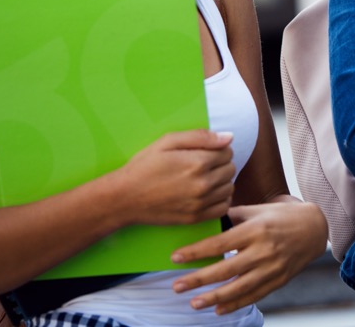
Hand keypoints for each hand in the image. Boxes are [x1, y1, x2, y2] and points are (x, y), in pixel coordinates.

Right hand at [108, 130, 234, 226]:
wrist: (125, 198)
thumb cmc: (144, 166)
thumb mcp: (167, 142)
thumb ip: (200, 137)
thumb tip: (228, 137)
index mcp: (198, 163)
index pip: (227, 151)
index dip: (217, 148)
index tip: (204, 151)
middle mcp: (203, 184)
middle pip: (230, 169)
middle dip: (220, 163)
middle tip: (201, 164)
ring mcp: (200, 203)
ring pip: (229, 188)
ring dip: (221, 181)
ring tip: (203, 178)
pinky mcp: (196, 218)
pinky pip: (223, 207)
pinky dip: (220, 199)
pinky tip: (206, 194)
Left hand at [169, 200, 327, 314]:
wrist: (315, 228)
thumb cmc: (282, 215)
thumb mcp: (258, 209)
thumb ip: (233, 216)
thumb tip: (208, 220)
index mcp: (255, 229)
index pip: (220, 243)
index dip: (197, 251)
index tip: (176, 257)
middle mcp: (263, 250)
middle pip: (225, 268)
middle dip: (199, 279)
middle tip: (177, 286)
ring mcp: (272, 268)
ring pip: (239, 287)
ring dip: (214, 297)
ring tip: (194, 303)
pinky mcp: (279, 280)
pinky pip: (254, 295)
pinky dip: (236, 304)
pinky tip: (218, 309)